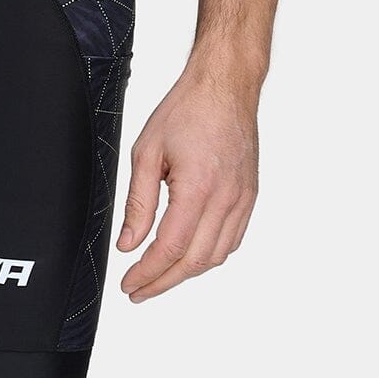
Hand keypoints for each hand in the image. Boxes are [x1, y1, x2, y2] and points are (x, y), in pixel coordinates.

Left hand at [116, 64, 258, 301]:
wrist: (225, 88)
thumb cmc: (187, 111)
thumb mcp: (147, 152)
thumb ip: (138, 203)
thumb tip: (128, 244)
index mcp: (198, 187)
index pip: (170, 248)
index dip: (147, 273)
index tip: (129, 284)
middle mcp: (226, 199)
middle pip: (195, 261)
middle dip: (163, 282)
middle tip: (138, 290)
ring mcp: (243, 200)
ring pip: (216, 256)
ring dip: (186, 273)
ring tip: (159, 276)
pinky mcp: (250, 197)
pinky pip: (232, 240)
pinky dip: (209, 256)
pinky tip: (189, 256)